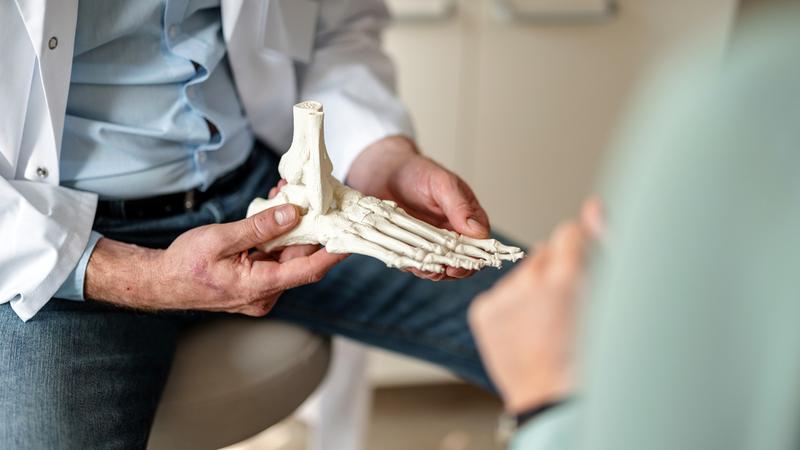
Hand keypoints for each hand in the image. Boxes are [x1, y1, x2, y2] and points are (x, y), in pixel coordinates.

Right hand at [85, 204, 347, 315]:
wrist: (161, 283)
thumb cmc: (185, 264)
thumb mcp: (221, 239)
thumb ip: (259, 227)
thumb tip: (294, 213)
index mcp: (259, 287)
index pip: (309, 270)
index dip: (334, 253)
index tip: (353, 237)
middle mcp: (266, 294)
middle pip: (300, 259)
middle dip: (309, 228)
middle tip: (314, 197)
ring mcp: (261, 291)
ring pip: (288, 256)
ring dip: (291, 228)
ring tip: (288, 196)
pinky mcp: (256, 284)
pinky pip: (275, 259)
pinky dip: (278, 237)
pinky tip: (275, 212)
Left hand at [347, 136, 490, 279]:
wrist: (383, 171)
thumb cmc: (417, 172)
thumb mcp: (441, 183)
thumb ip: (459, 206)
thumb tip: (478, 231)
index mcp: (466, 217)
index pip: (479, 244)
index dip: (474, 258)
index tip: (462, 263)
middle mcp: (451, 233)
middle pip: (460, 261)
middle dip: (453, 270)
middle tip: (443, 270)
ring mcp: (429, 243)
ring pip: (438, 266)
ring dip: (432, 271)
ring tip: (425, 269)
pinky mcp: (409, 247)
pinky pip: (414, 262)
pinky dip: (412, 266)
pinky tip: (408, 263)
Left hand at [468, 200, 602, 412]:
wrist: (555, 400)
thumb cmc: (590, 357)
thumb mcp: (608, 300)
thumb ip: (601, 246)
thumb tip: (592, 206)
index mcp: (570, 278)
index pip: (569, 234)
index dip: (579, 249)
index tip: (583, 269)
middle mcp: (531, 282)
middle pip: (543, 253)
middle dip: (555, 269)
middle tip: (566, 304)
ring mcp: (504, 298)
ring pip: (522, 275)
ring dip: (533, 289)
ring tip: (547, 324)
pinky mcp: (484, 312)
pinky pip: (500, 294)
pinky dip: (512, 307)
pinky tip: (527, 331)